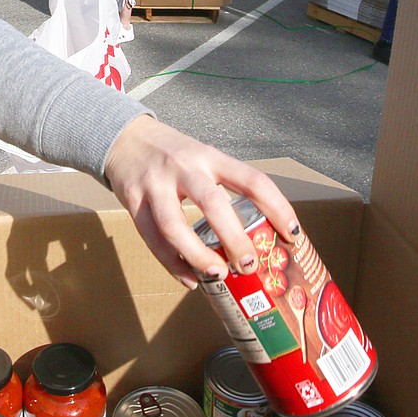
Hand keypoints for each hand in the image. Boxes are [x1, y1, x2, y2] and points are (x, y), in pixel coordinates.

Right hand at [104, 116, 300, 287]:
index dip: (277, 207)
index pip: (252, 180)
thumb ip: (225, 187)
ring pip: (174, 224)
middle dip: (234, 238)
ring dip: (198, 254)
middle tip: (250, 264)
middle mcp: (185, 167)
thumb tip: (256, 234)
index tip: (293, 235)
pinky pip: (152, 238)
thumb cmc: (174, 155)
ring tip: (218, 275)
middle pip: (213, 203)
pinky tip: (190, 279)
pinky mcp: (133, 200)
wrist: (125, 137)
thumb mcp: (204, 157)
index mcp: (211, 156)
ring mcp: (155, 184)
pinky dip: (172, 263)